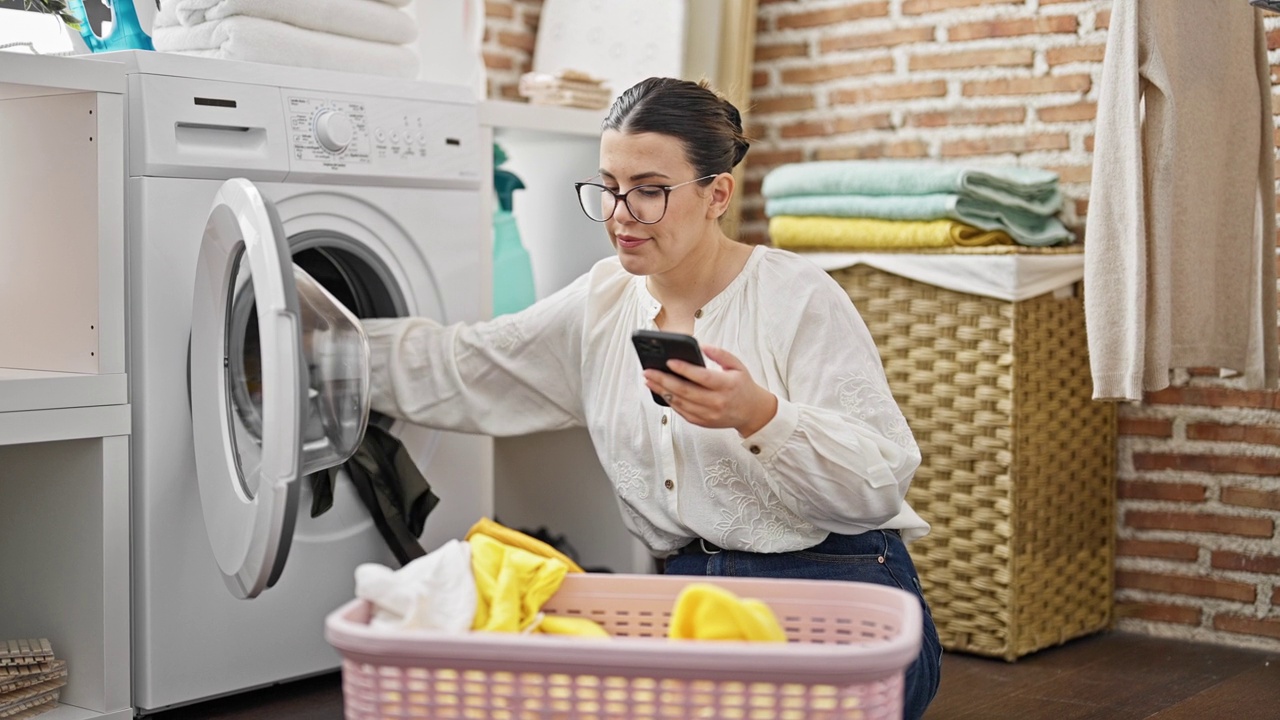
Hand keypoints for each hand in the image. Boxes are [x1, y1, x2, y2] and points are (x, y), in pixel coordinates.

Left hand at [643, 346, 777, 436]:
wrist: (752, 412)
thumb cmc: (743, 386)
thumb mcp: (737, 365)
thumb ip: (720, 354)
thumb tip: (701, 346)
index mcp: (726, 385)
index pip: (702, 377)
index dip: (684, 369)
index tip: (669, 361)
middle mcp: (717, 402)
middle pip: (685, 391)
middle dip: (663, 380)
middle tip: (648, 371)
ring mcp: (709, 414)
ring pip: (680, 403)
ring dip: (662, 391)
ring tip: (649, 380)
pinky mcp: (703, 422)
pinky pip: (683, 412)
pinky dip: (670, 402)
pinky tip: (661, 392)